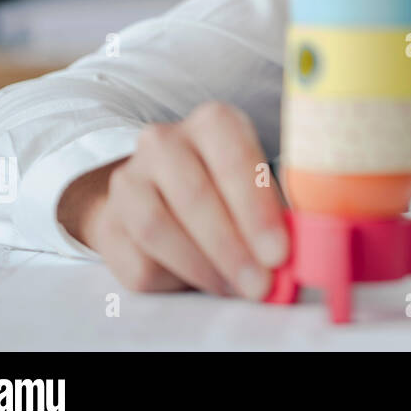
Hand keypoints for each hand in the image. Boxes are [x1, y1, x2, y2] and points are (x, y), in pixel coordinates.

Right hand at [57, 101, 287, 298]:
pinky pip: (138, 260)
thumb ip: (277, 212)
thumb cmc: (228, 191)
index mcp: (214, 122)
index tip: (279, 253)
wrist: (159, 195)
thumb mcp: (258, 186)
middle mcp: (165, 141)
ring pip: (158, 228)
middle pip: (194, 195)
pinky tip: (203, 283)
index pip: (234, 159)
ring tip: (235, 288)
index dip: (257, 210)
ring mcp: (129, 179)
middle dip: (232, 247)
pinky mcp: (108, 222)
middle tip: (260, 283)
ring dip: (203, 266)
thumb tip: (302, 250)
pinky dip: (175, 280)